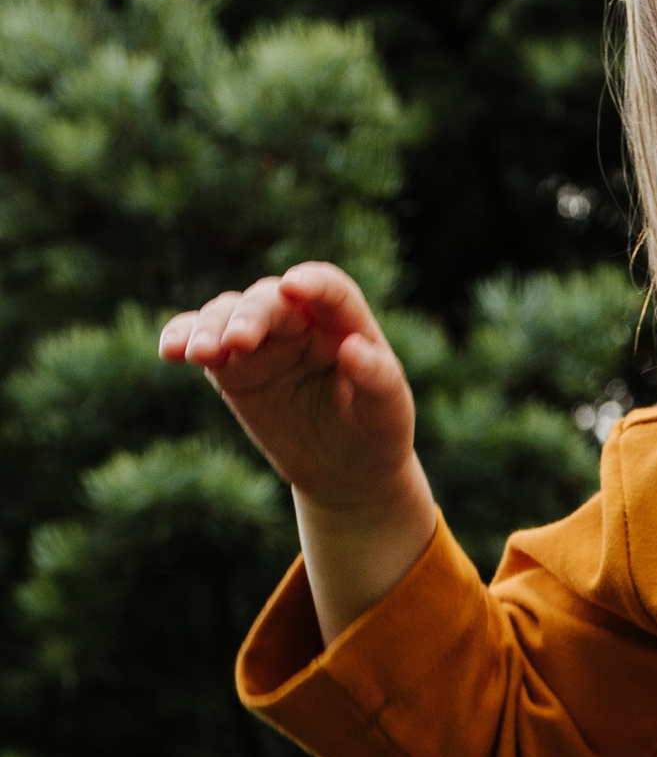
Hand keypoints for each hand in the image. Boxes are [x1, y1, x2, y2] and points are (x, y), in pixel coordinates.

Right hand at [158, 260, 418, 507]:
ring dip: (209, 328)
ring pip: (227, 315)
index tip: (295, 288)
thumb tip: (355, 349)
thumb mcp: (388, 413)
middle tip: (237, 341)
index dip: (313, 284)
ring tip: (198, 354)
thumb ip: (378, 379)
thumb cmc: (375, 434)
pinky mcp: (230, 364)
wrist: (345, 472)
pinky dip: (181, 338)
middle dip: (249, 316)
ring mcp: (261, 340)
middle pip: (268, 300)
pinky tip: (168, 350)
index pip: (330, 290)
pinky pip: (199, 340)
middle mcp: (299, 321)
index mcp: (344, 323)